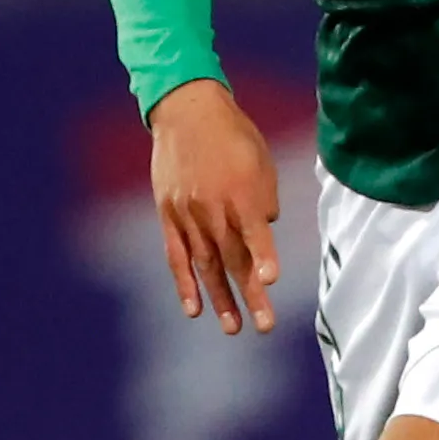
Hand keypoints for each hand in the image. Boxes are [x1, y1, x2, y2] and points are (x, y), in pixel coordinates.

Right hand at [149, 78, 281, 334]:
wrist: (186, 111)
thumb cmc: (233, 135)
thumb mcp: (262, 160)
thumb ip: (266, 198)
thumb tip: (264, 229)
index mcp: (241, 192)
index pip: (255, 231)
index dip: (263, 256)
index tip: (270, 280)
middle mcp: (213, 207)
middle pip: (233, 258)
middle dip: (250, 294)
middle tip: (265, 325)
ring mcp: (188, 214)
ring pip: (206, 264)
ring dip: (220, 298)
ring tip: (233, 328)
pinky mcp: (168, 216)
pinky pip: (177, 256)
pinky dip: (185, 284)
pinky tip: (194, 309)